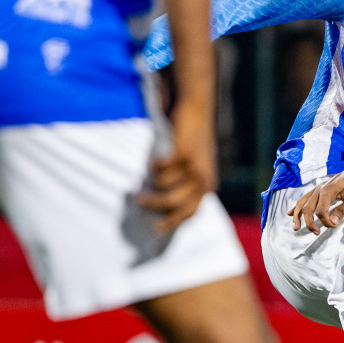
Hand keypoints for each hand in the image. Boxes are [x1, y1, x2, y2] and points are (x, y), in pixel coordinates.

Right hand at [138, 102, 216, 234]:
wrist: (197, 112)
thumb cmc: (192, 140)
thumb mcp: (194, 166)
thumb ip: (186, 184)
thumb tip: (164, 205)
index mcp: (207, 186)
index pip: (190, 212)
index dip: (173, 222)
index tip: (156, 230)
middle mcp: (203, 180)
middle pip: (174, 204)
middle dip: (153, 205)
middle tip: (136, 201)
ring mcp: (193, 167)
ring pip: (163, 186)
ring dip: (151, 181)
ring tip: (145, 174)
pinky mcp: (182, 154)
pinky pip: (160, 169)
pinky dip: (153, 166)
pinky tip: (153, 159)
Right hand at [288, 155, 343, 234]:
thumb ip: (342, 210)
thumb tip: (333, 222)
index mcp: (329, 190)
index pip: (321, 211)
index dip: (326, 222)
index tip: (335, 226)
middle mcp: (320, 188)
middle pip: (308, 208)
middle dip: (310, 222)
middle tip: (316, 232)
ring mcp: (318, 188)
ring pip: (302, 203)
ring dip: (297, 216)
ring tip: (296, 227)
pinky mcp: (318, 189)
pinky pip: (304, 198)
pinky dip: (297, 207)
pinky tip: (290, 213)